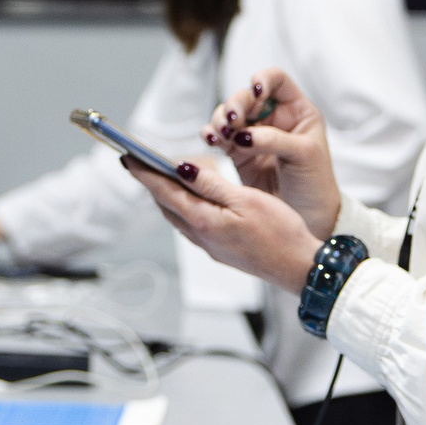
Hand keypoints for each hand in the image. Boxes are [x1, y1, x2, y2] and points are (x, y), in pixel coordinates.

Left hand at [134, 162, 321, 294]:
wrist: (298, 268)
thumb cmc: (280, 233)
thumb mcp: (246, 199)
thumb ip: (211, 184)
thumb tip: (181, 168)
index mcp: (204, 221)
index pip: (164, 191)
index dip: (144, 172)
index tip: (126, 156)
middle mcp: (201, 236)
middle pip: (166, 204)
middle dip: (151, 182)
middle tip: (138, 161)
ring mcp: (209, 246)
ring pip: (177, 216)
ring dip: (166, 195)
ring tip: (159, 175)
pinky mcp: (219, 250)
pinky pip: (191, 225)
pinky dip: (182, 207)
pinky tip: (190, 199)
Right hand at [202, 69, 341, 238]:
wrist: (309, 221)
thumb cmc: (315, 185)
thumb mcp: (304, 156)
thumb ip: (274, 139)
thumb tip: (242, 134)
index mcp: (297, 112)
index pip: (277, 80)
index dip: (264, 79)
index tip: (256, 90)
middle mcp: (274, 119)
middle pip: (247, 96)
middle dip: (235, 104)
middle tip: (231, 120)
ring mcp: (254, 135)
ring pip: (229, 114)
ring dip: (220, 119)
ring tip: (220, 133)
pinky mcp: (238, 153)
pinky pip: (219, 135)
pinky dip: (211, 134)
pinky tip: (210, 139)